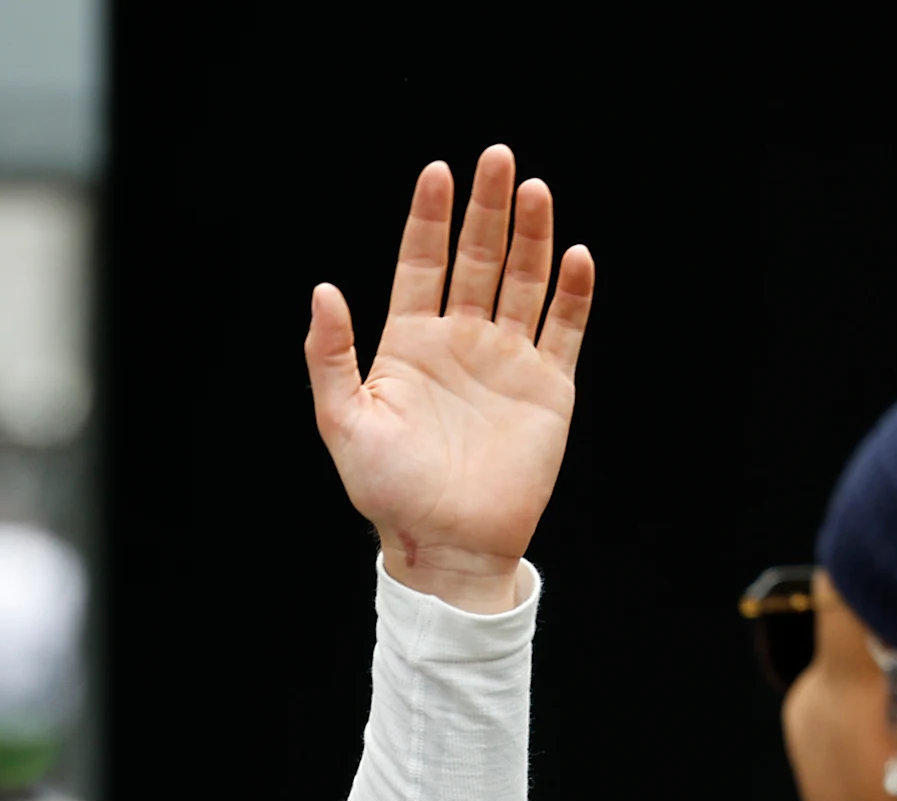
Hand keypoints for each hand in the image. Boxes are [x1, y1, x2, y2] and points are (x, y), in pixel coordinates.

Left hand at [306, 147, 594, 613]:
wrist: (447, 547)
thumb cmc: (389, 493)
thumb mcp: (344, 422)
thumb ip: (330, 356)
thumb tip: (323, 290)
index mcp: (410, 343)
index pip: (422, 263)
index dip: (430, 218)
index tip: (438, 171)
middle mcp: (461, 342)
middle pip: (478, 259)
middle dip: (488, 209)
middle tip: (498, 158)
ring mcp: (507, 361)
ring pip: (523, 282)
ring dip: (530, 237)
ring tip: (534, 189)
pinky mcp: (548, 388)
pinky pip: (564, 330)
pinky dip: (572, 294)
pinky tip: (574, 256)